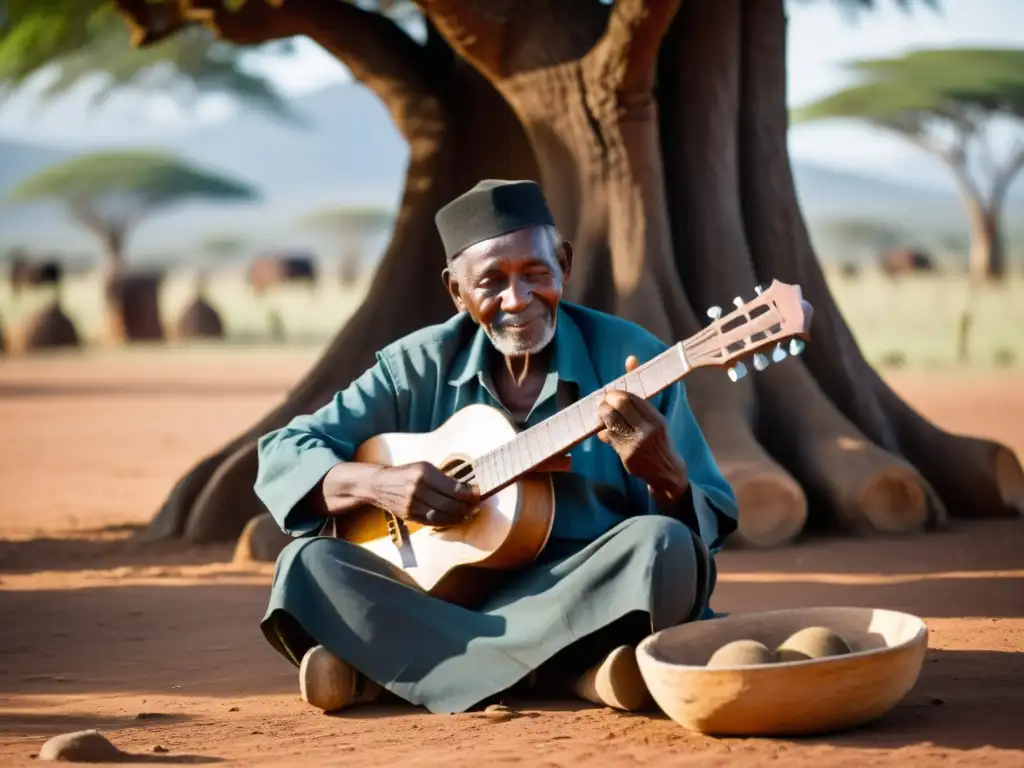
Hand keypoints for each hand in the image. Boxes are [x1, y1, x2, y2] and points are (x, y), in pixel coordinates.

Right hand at [369, 462, 479, 526]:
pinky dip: (446, 521)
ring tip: (469, 514)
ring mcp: (412, 504)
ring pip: (441, 515)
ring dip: (458, 516)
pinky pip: (432, 522)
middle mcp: (417, 489)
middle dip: (466, 506)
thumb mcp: (424, 467)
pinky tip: (455, 519)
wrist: (379, 485)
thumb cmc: (406, 473)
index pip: (451, 487)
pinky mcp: (409, 516)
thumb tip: (466, 489)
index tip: (477, 493)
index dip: (467, 492)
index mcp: (423, 473)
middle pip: (448, 503)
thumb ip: (443, 478)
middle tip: (477, 506)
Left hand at [597, 355, 689, 498]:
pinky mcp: (626, 456)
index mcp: (656, 418)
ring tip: (605, 415)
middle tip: (605, 403)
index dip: (616, 393)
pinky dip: (604, 431)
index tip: (612, 394)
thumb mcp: (654, 415)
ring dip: (602, 416)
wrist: (666, 470)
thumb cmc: (659, 438)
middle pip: (616, 407)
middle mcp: (647, 430)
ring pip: (608, 422)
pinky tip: (608, 431)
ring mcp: (635, 444)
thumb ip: (639, 390)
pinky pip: (606, 437)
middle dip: (606, 402)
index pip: (630, 397)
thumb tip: (630, 359)